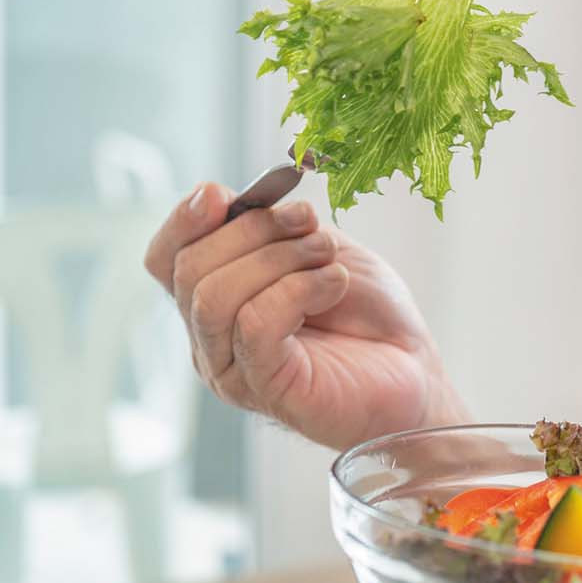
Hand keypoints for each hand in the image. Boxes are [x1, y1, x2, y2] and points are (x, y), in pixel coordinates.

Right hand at [144, 183, 469, 449]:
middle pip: (190, 270)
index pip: (165, 259)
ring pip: (215, 296)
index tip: (224, 195)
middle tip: (312, 227)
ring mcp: (234, 369)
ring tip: (328, 259)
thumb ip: (266, 225)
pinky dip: (298, 289)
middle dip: (255, 230)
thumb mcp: (313, 247)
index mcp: (216, 300)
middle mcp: (212, 340)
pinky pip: (253, 325)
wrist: (416, 369)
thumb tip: (212, 194)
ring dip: (280, 258)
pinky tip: (334, 284)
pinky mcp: (266, 388)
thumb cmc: (366, 313)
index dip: (184, 220)